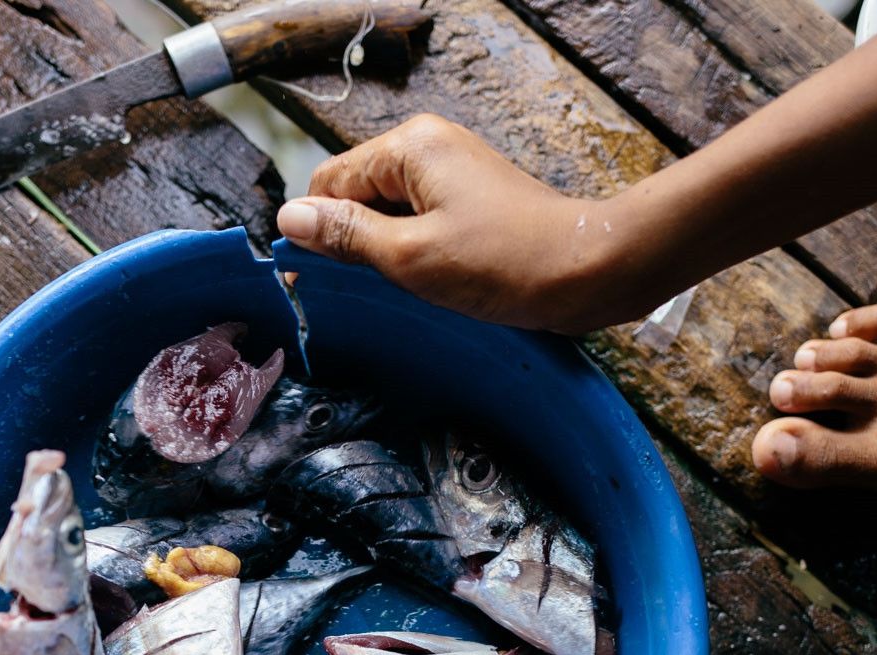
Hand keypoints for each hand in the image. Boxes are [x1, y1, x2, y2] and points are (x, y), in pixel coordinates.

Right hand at [275, 116, 628, 333]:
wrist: (586, 270)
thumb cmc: (506, 261)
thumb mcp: (410, 256)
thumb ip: (347, 236)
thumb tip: (290, 219)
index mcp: (411, 147)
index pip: (330, 181)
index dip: (316, 230)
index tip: (313, 279)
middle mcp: (429, 146)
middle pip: (357, 192)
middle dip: (354, 240)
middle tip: (373, 286)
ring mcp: (452, 171)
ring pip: (387, 211)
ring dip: (385, 250)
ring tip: (411, 282)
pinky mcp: (470, 198)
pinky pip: (418, 220)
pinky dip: (412, 250)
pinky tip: (430, 279)